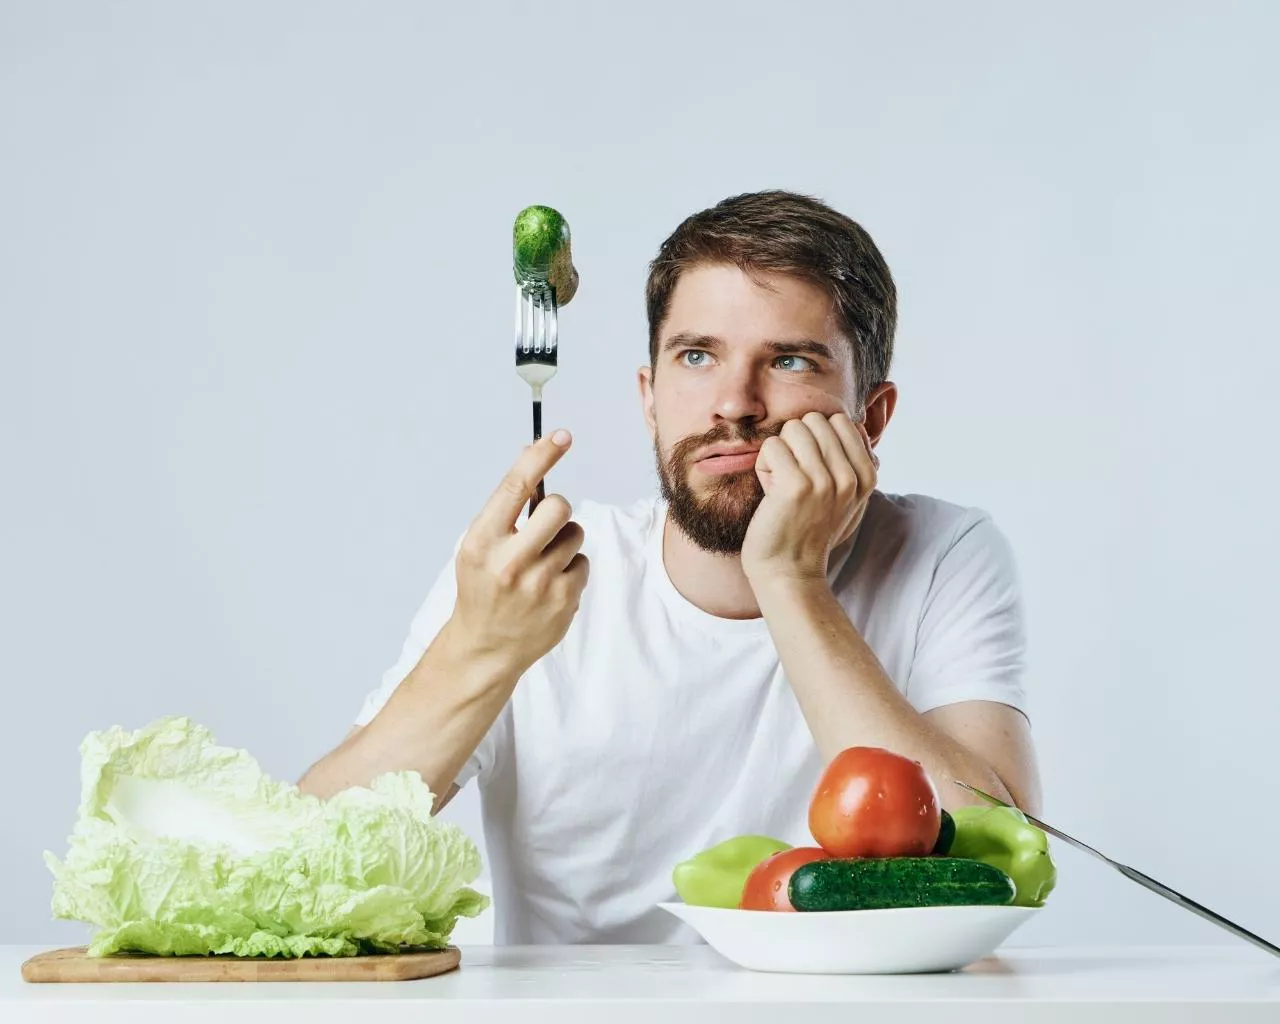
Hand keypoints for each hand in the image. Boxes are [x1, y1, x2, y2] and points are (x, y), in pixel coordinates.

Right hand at [446, 430, 589, 674]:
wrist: (486, 645)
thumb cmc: (483, 586)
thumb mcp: (480, 545)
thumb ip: (505, 506)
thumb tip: (530, 454)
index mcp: (482, 541)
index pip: (514, 487)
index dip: (540, 456)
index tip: (561, 435)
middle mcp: (509, 562)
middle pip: (558, 507)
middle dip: (557, 509)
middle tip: (546, 523)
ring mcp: (539, 584)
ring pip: (575, 534)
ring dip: (564, 541)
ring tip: (542, 562)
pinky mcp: (564, 600)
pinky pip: (583, 562)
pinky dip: (571, 568)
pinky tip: (550, 585)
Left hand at [740, 411, 877, 583]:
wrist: (789, 572)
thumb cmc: (810, 531)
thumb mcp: (847, 498)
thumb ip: (855, 462)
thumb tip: (855, 423)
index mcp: (867, 475)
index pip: (840, 420)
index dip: (816, 439)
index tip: (812, 473)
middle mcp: (850, 477)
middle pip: (814, 420)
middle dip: (796, 444)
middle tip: (793, 479)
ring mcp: (825, 481)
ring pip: (793, 428)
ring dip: (780, 454)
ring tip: (782, 486)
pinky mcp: (796, 486)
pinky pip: (772, 446)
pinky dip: (764, 466)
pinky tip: (770, 493)